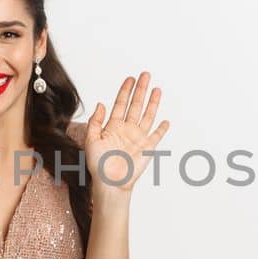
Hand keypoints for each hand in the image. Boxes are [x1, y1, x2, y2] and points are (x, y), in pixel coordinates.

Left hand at [84, 71, 170, 193]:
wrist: (110, 183)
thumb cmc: (98, 165)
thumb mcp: (91, 140)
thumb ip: (96, 122)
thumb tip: (101, 104)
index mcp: (113, 126)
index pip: (121, 104)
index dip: (125, 91)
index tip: (130, 78)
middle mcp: (127, 129)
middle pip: (136, 105)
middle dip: (141, 90)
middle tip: (145, 75)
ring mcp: (138, 138)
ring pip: (147, 115)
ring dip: (153, 103)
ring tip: (157, 89)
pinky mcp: (148, 148)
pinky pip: (156, 136)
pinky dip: (162, 128)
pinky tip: (165, 120)